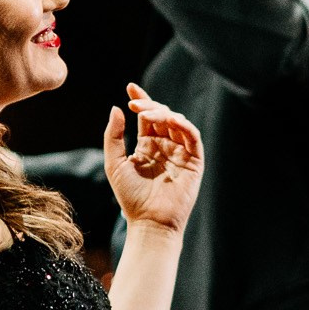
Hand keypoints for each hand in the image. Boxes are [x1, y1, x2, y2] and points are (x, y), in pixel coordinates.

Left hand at [102, 83, 203, 234]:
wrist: (149, 221)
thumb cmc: (130, 197)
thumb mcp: (115, 163)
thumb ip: (114, 136)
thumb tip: (116, 108)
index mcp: (147, 146)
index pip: (147, 117)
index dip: (141, 100)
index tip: (130, 87)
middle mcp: (165, 146)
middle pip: (162, 116)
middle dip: (150, 106)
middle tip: (135, 105)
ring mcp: (180, 153)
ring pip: (177, 122)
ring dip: (164, 113)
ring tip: (147, 114)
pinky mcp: (194, 161)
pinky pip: (193, 137)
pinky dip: (184, 125)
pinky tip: (170, 121)